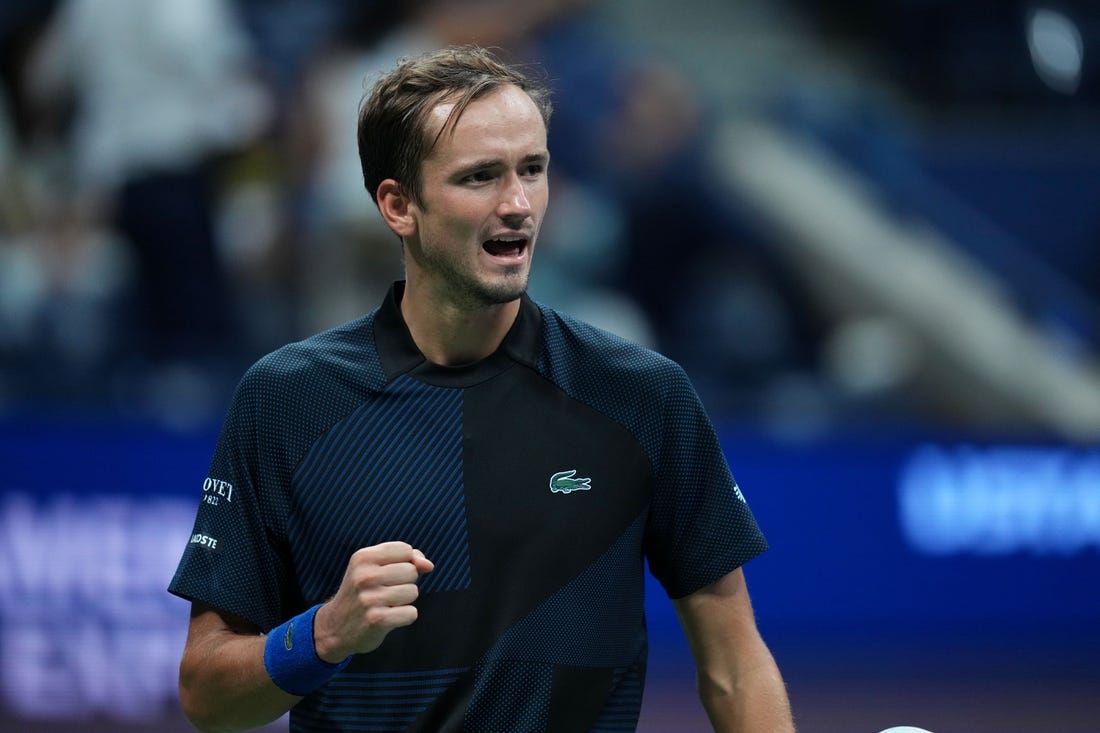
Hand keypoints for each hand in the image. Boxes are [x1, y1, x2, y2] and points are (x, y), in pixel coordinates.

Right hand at [313, 542, 433, 660]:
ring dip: (405, 601)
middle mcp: (364, 576)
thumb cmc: (362, 592)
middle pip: (411, 571)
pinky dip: (404, 617)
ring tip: (386, 604)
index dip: (405, 562)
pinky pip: (411, 613)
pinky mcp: (377, 620)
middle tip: (385, 591)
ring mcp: (369, 598)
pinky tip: (388, 618)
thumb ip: (406, 558)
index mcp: (362, 557)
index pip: (405, 549)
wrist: (335, 628)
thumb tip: (428, 565)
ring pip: (413, 592)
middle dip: (405, 582)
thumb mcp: (374, 567)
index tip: (389, 573)